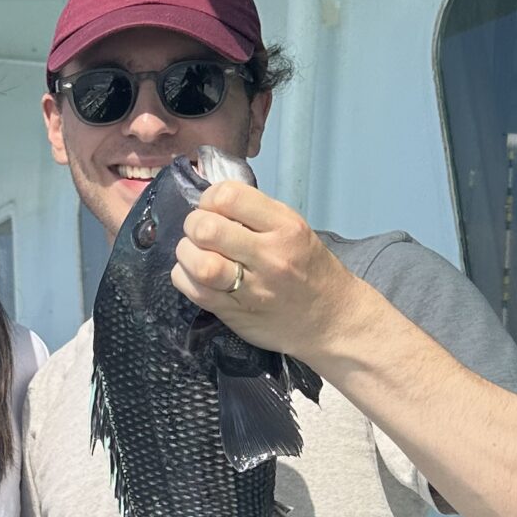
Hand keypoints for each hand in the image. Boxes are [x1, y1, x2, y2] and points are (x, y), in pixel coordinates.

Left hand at [172, 178, 362, 361]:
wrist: (332, 320)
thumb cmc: (311, 270)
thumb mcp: (296, 231)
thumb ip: (257, 215)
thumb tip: (212, 203)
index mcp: (285, 227)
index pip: (229, 197)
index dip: (209, 198)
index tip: (212, 208)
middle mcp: (269, 256)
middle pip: (207, 230)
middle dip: (194, 225)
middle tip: (199, 232)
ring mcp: (252, 288)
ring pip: (199, 264)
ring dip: (186, 253)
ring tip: (193, 253)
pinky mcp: (236, 313)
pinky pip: (195, 291)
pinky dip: (183, 277)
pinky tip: (193, 274)